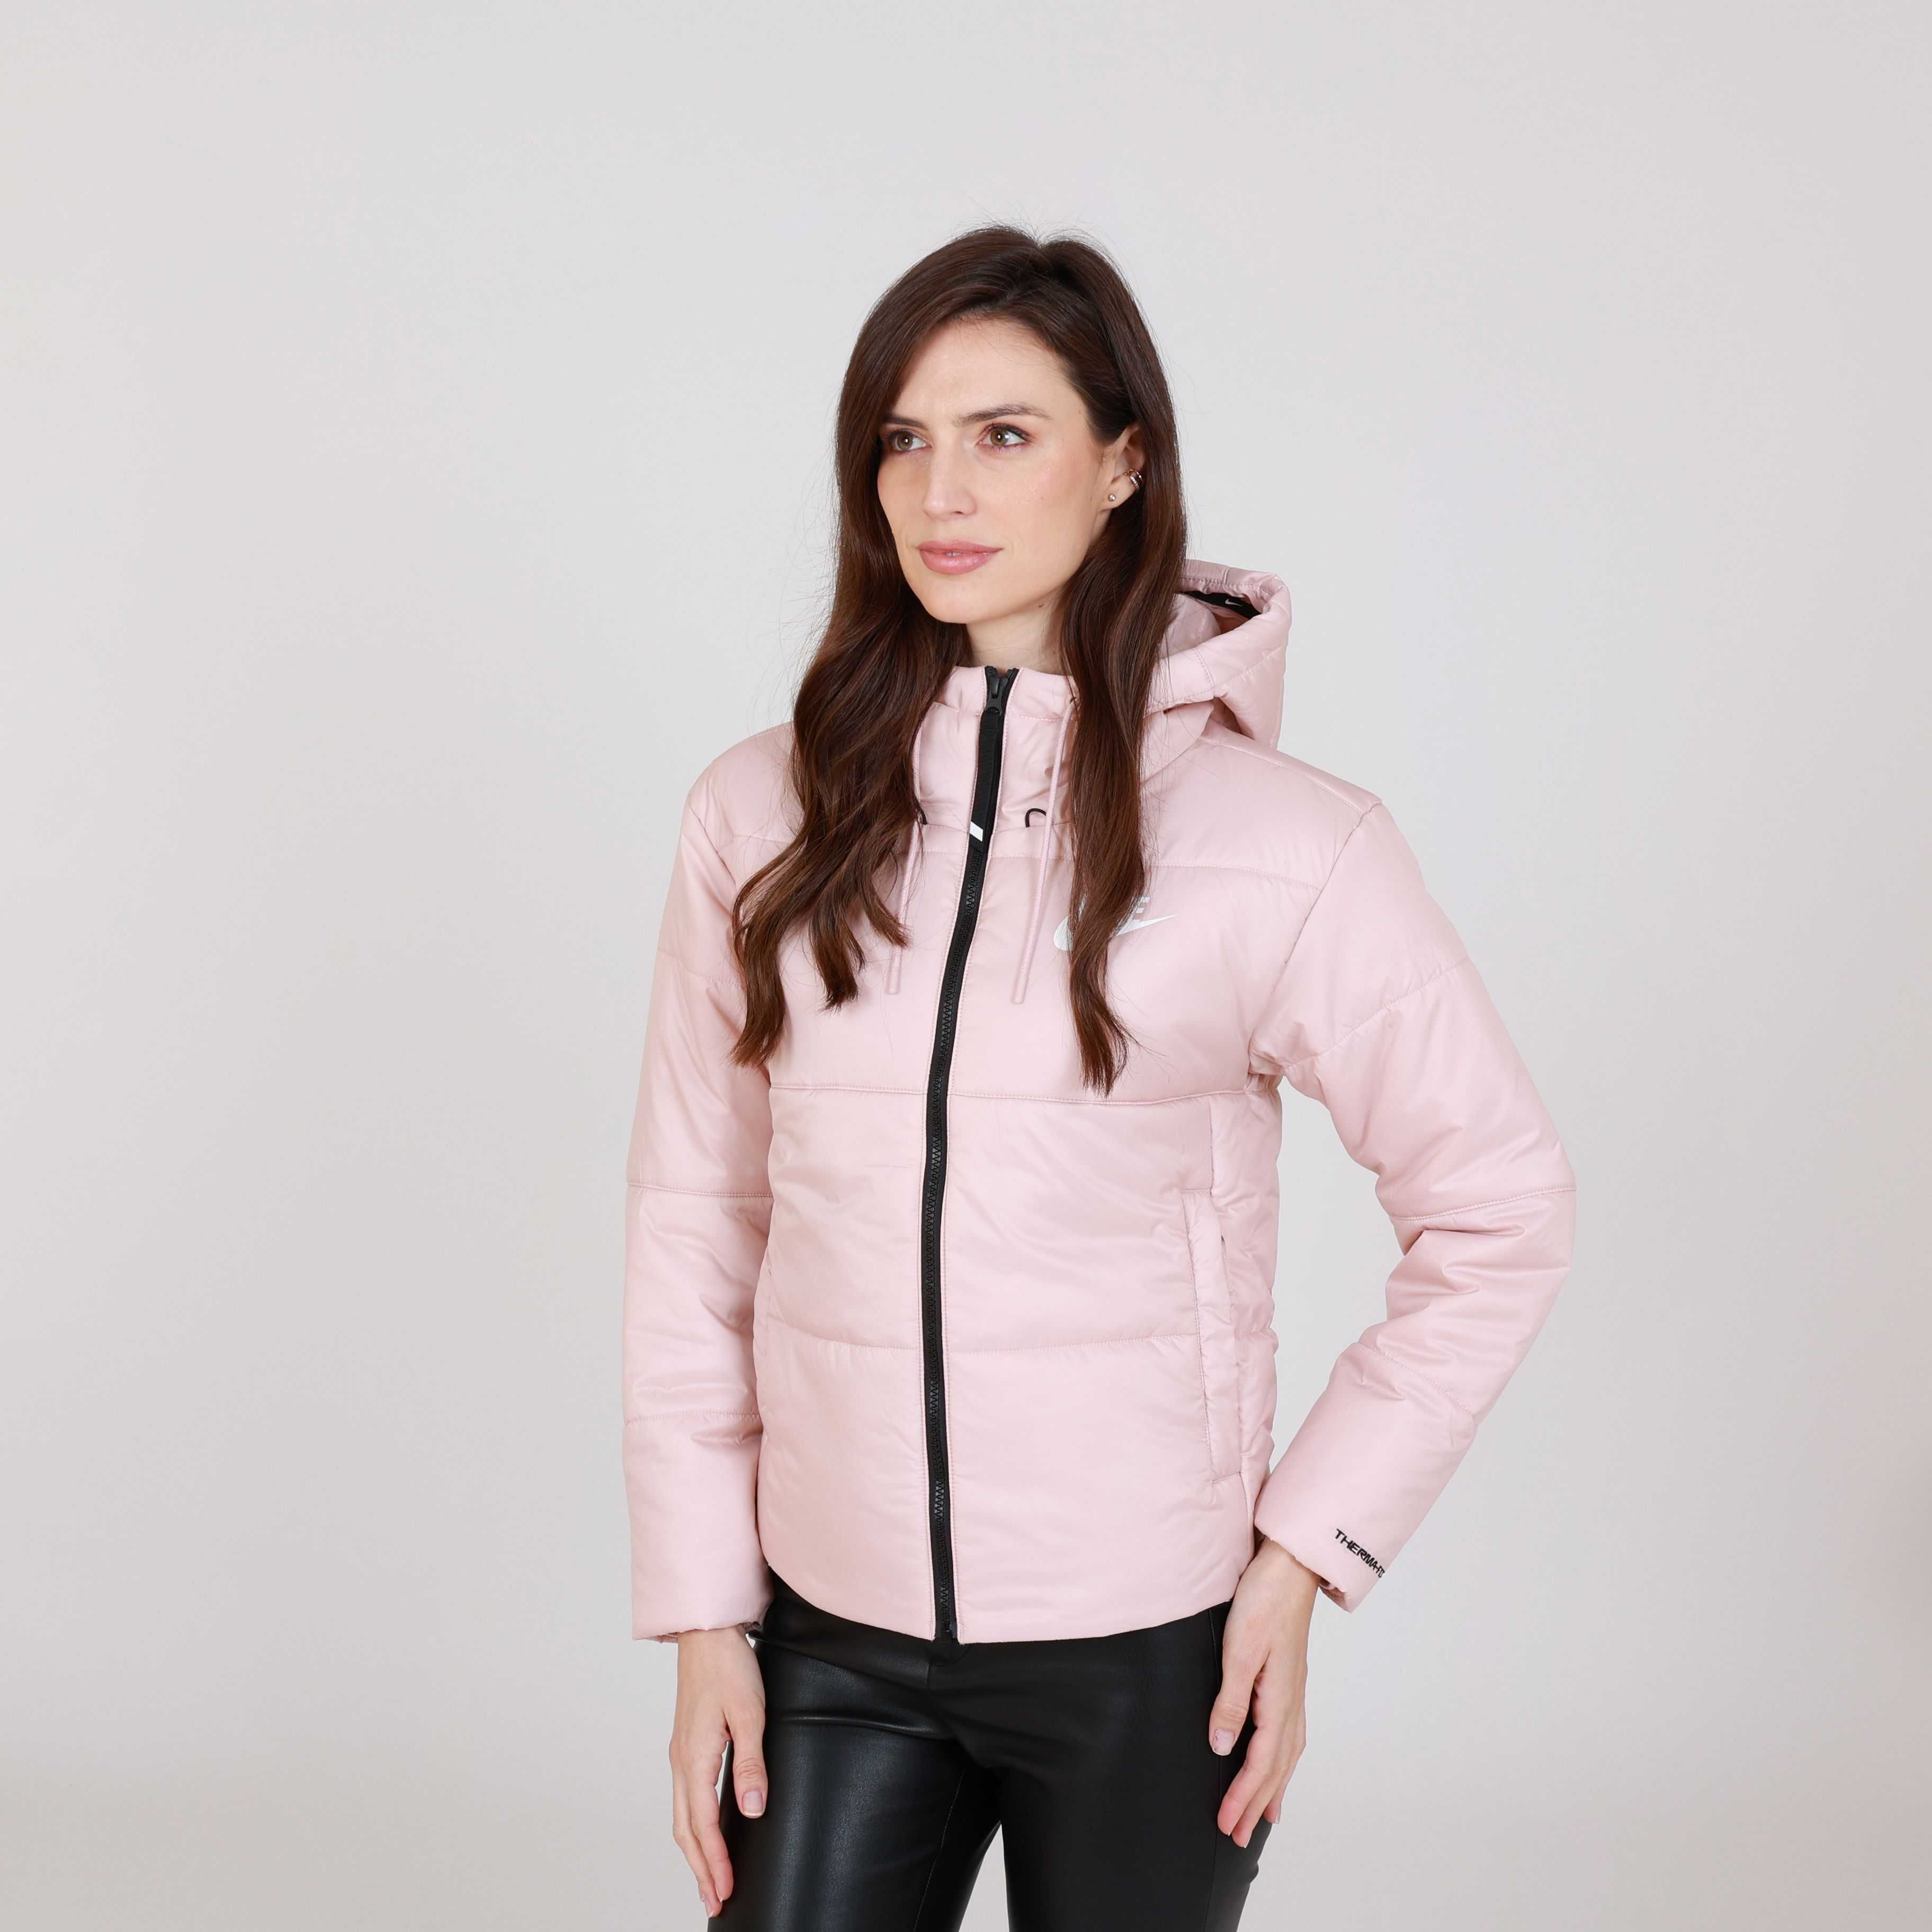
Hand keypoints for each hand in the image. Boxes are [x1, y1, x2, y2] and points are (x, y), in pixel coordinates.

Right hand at [669, 1624, 766, 1917]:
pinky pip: (685, 1798)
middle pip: (686, 1829)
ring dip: (694, 1851)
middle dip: (700, 1869)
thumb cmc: (729, 1666)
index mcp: (694, 1757)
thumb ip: (751, 1764)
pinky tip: (704, 1833)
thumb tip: (753, 1811)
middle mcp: (681, 1761)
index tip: (725, 1891)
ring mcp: (680, 1753)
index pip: (704, 1824)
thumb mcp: (750, 1713)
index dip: (715, 1861)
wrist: (707, 1633)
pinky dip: (692, 1826)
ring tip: (708, 1878)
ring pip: (682, 1816)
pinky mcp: (685, 1746)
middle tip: (715, 1902)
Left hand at [1208, 1533, 1317, 1846]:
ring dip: (1272, 1788)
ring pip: (1286, 1754)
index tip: (1225, 1825)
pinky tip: (1277, 1763)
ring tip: (1263, 1817)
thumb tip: (1222, 1747)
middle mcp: (1291, 1702)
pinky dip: (1282, 1760)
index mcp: (1279, 1700)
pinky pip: (1289, 1735)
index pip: (1259, 1762)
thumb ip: (1231, 1701)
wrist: (1289, 1568)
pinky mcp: (1289, 1680)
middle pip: (1276, 1767)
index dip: (1242, 1797)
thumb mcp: (1239, 1651)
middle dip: (1256, 1804)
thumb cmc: (1263, 1602)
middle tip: (1237, 1837)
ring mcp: (1293, 1692)